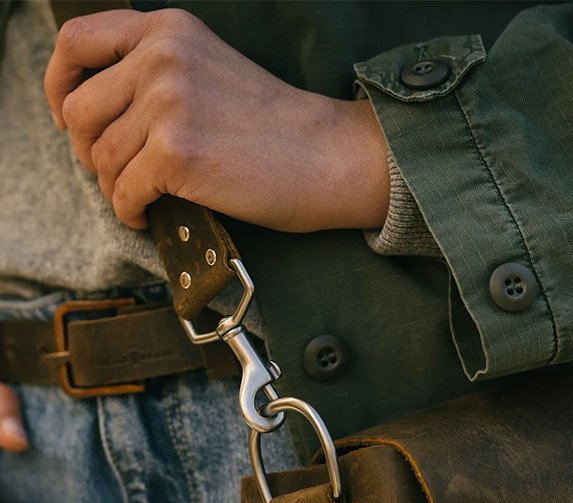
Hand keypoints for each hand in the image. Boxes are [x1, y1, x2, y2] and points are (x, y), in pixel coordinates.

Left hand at [44, 9, 389, 232]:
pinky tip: (145, 217)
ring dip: (113, 187)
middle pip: (81, 111)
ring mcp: (168, 104)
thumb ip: (159, 73)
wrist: (328, 157)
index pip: (78, 41)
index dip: (59, 84)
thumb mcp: (212, 70)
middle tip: (113, 172)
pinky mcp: (177, 154)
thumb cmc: (278, 128)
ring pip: (101, 157)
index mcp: (168, 30)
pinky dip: (129, 212)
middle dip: (88, 151)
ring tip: (139, 200)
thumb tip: (104, 115)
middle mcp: (162, 58)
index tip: (68, 116)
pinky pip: (124, 192)